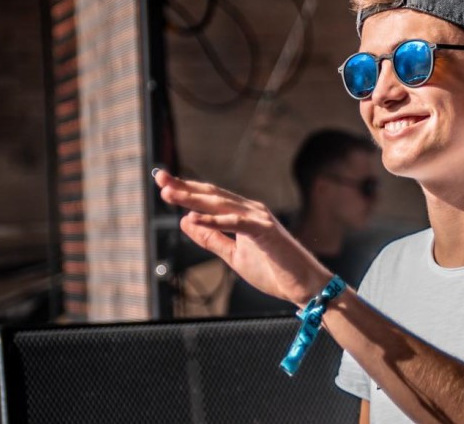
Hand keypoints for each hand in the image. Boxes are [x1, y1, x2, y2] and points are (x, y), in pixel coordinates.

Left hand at [152, 169, 331, 305]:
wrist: (304, 285)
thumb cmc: (273, 270)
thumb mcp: (233, 255)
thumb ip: (211, 238)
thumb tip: (185, 221)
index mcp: (244, 214)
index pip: (210, 199)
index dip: (186, 190)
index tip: (163, 183)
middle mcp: (251, 210)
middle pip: (212, 195)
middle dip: (184, 187)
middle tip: (159, 178)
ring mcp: (259, 218)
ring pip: (220, 204)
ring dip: (193, 198)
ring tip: (169, 193)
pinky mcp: (265, 231)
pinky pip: (235, 223)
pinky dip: (213, 221)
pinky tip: (193, 218)